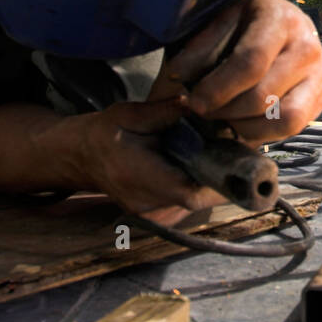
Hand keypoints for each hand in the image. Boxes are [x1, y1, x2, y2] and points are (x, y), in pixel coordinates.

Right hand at [80, 94, 230, 225]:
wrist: (83, 157)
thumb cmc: (106, 133)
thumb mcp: (129, 114)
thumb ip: (162, 112)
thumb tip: (193, 103)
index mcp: (139, 178)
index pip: (191, 195)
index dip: (220, 185)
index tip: (237, 165)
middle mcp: (146, 205)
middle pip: (199, 199)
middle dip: (218, 176)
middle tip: (229, 150)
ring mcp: (151, 216)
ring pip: (196, 203)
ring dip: (207, 182)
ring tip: (207, 155)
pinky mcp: (156, 217)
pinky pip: (187, 205)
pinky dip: (196, 186)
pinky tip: (191, 167)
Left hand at [148, 0, 321, 145]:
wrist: (279, 27)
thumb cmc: (243, 27)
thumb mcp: (218, 25)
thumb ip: (197, 50)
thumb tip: (179, 80)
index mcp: (279, 18)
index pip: (251, 61)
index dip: (218, 88)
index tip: (194, 102)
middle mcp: (308, 44)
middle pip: (264, 95)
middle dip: (226, 112)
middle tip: (204, 113)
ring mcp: (320, 73)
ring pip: (286, 118)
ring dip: (246, 127)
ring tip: (225, 119)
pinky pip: (295, 128)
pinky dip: (264, 133)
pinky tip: (243, 122)